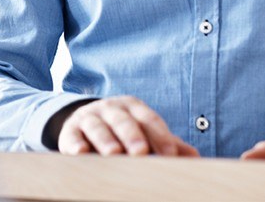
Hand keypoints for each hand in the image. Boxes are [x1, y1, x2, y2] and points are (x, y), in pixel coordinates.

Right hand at [57, 96, 199, 156]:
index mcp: (134, 107)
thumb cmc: (122, 129)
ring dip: (106, 140)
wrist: (84, 119)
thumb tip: (195, 157)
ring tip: (113, 154)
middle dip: (133, 136)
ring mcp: (90, 117)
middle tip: (142, 152)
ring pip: (98, 126)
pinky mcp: (70, 130)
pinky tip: (80, 153)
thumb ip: (166, 143)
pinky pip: (71, 136)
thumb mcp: (143, 130)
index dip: (161, 136)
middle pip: (124, 120)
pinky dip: (75, 144)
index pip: (150, 119)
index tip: (171, 155)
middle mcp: (112, 108)